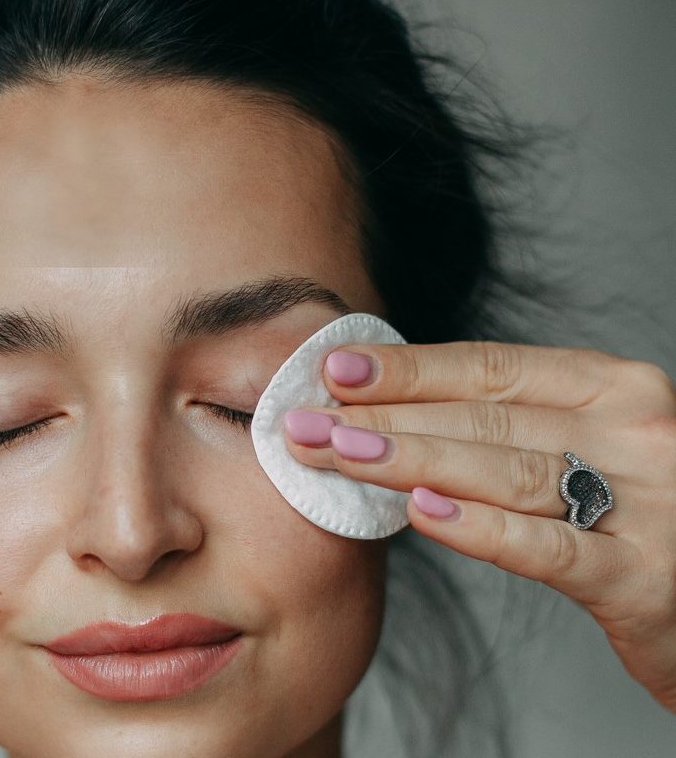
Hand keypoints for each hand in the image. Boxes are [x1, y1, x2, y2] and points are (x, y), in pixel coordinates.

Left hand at [281, 340, 675, 713]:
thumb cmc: (633, 515)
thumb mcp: (587, 445)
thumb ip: (508, 423)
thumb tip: (385, 406)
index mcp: (615, 387)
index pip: (491, 369)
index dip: (408, 369)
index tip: (334, 370)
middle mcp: (637, 433)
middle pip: (486, 419)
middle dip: (384, 419)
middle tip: (306, 423)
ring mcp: (649, 504)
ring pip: (507, 473)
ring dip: (409, 462)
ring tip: (338, 456)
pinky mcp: (645, 579)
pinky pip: (549, 548)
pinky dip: (480, 528)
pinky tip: (421, 514)